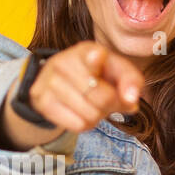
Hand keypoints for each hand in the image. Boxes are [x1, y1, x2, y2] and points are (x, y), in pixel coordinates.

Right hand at [9, 41, 144, 136]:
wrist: (57, 79)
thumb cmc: (96, 74)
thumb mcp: (116, 71)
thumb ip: (131, 82)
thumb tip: (131, 101)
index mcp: (87, 50)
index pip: (91, 55)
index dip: (95, 58)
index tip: (98, 56)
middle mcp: (64, 61)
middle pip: (102, 97)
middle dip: (111, 105)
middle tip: (108, 100)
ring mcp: (50, 81)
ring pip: (90, 115)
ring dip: (98, 116)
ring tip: (92, 105)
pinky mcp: (42, 100)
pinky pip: (77, 125)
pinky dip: (85, 124)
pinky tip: (80, 112)